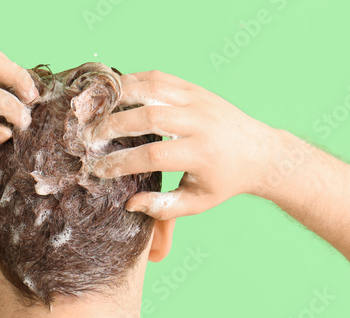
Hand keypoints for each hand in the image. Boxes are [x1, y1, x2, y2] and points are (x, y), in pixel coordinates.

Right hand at [88, 70, 281, 218]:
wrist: (259, 152)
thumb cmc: (224, 182)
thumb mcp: (197, 203)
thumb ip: (163, 207)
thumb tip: (130, 204)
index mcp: (201, 154)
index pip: (153, 155)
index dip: (121, 162)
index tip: (100, 170)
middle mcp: (200, 122)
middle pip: (148, 117)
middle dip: (113, 127)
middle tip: (89, 139)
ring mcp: (197, 100)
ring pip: (151, 89)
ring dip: (119, 98)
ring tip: (96, 112)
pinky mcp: (195, 88)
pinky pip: (159, 78)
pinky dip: (133, 81)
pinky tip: (114, 94)